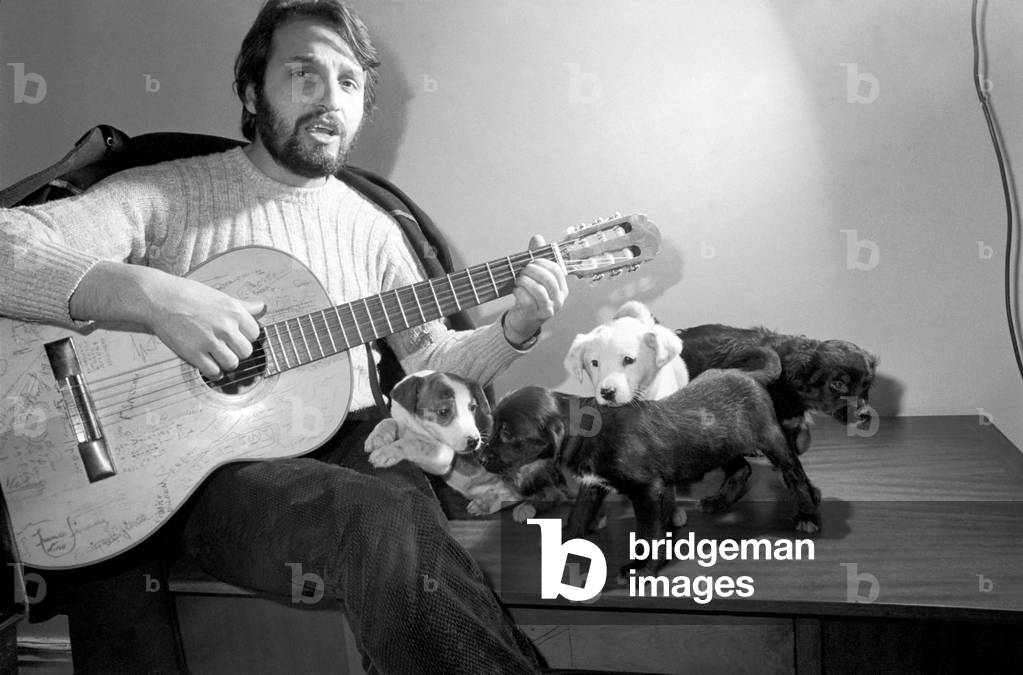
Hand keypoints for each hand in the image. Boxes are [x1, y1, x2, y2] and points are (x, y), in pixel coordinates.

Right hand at [71, 262, 264, 378]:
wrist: (160, 299)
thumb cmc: (190, 295)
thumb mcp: (221, 296)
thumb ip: (243, 306)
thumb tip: (262, 307)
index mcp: (234, 312)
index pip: (255, 334)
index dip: (246, 337)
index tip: (236, 336)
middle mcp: (225, 327)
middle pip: (246, 351)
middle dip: (237, 351)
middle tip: (226, 347)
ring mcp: (210, 341)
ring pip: (232, 364)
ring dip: (226, 363)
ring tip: (217, 356)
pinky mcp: (194, 354)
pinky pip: (214, 372)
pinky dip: (214, 372)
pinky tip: (208, 365)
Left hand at [504, 235, 568, 344]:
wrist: (522, 321)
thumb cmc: (529, 297)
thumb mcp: (535, 277)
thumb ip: (536, 258)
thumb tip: (537, 237)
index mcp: (562, 288)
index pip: (556, 269)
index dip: (542, 262)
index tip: (530, 262)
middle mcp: (559, 300)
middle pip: (547, 278)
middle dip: (531, 270)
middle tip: (521, 270)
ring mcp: (549, 309)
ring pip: (538, 289)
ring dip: (524, 281)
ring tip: (518, 281)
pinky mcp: (536, 316)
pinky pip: (527, 300)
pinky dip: (519, 292)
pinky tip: (515, 291)